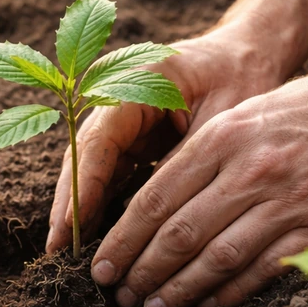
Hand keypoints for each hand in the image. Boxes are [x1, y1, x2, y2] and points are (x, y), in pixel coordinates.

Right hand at [45, 22, 284, 255]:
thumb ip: (184, 162)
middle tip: (57, 251)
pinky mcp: (130, 137)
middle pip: (83, 157)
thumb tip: (154, 216)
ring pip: (91, 169)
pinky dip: (102, 205)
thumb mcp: (220, 120)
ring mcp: (118, 119)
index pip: (96, 142)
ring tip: (68, 254)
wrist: (250, 52)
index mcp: (131, 80)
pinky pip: (109, 174)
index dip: (81, 188)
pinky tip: (95, 239)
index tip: (68, 229)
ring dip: (81, 210)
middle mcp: (113, 97)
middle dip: (70, 205)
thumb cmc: (241, 75)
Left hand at [88, 65, 307, 306]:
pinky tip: (204, 305)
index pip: (156, 199)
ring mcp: (288, 201)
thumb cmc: (297, 114)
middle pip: (180, 232)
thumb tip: (145, 213)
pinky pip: (264, 271)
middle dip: (142, 270)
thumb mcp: (238, 117)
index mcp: (222, 138)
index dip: (123, 239)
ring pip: (217, 258)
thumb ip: (195, 159)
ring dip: (178, 289)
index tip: (101, 265)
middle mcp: (251, 169)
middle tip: (118, 295)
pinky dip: (229, 293)